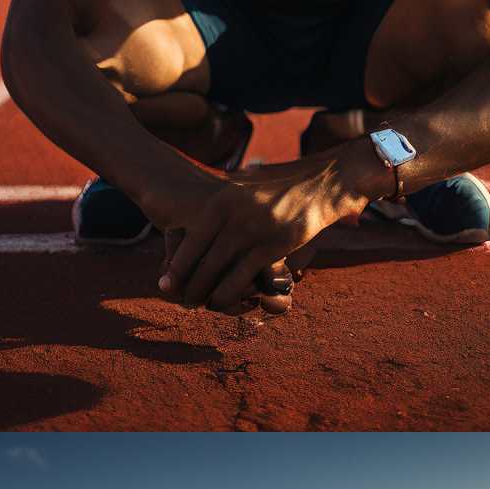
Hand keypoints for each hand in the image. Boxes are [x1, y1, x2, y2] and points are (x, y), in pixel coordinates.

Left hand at [156, 147, 376, 313]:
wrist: (324, 183)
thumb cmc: (280, 189)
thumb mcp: (244, 187)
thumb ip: (220, 204)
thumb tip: (189, 218)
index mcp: (220, 202)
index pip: (188, 242)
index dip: (176, 268)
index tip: (165, 285)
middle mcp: (231, 216)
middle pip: (199, 261)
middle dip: (187, 286)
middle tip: (181, 301)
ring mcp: (252, 231)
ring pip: (216, 272)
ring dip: (204, 294)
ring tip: (199, 305)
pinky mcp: (273, 246)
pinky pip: (240, 278)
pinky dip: (227, 295)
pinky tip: (221, 304)